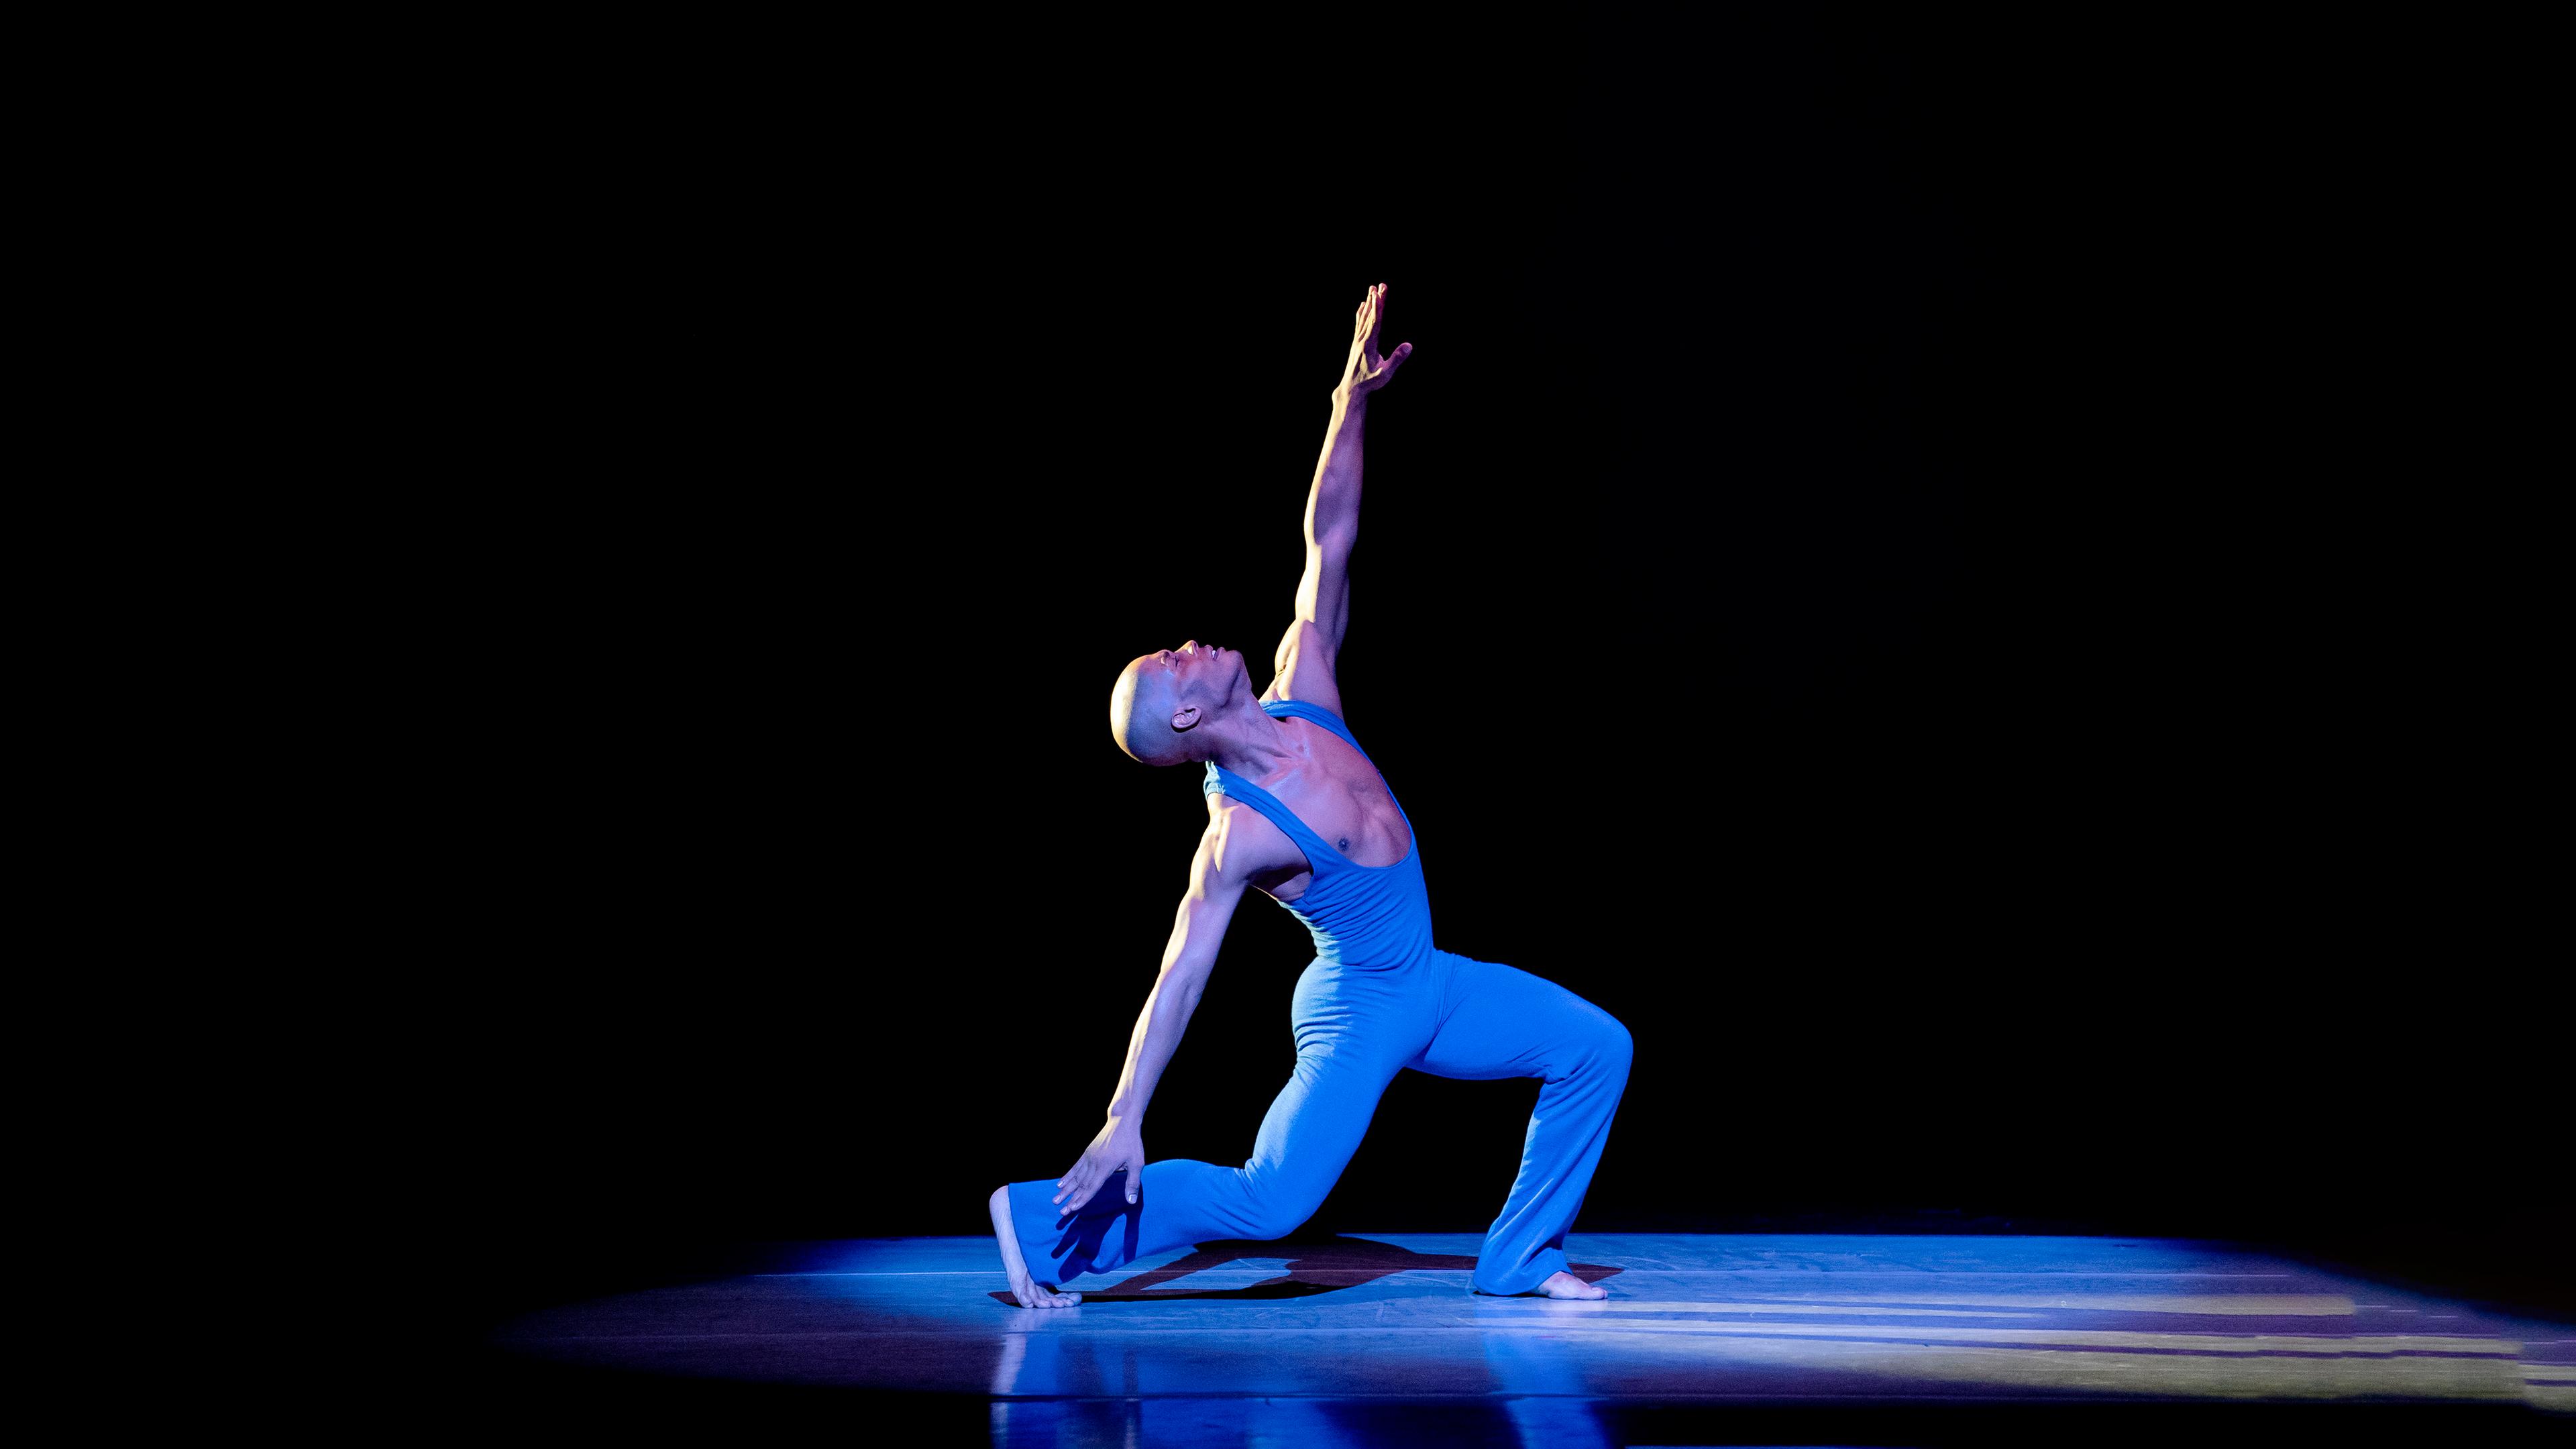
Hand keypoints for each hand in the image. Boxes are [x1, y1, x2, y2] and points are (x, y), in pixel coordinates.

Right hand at [1052, 1114, 1145, 1212]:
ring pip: (1075, 1176)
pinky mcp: (1087, 1152)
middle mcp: (1094, 1163)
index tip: (1073, 1209)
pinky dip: (1067, 1176)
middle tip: (1061, 1211)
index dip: (1082, 1199)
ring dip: (1065, 1189)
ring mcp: (1089, 1157)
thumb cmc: (1132, 1143)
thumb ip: (1132, 1182)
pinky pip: (1075, 1167)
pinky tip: (1060, 1183)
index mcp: (1105, 1167)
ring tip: (1055, 1200)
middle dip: (1070, 1199)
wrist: (1122, 1121)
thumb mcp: (1137, 1162)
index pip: (1092, 1187)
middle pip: (1080, 1184)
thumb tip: (1131, 1202)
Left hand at [1334, 282, 1411, 401]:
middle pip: (1369, 315)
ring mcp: (1357, 340)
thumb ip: (1397, 359)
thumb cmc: (1369, 382)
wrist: (1351, 388)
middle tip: (1379, 285)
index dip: (1378, 307)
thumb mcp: (1385, 373)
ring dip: (1368, 303)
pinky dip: (1362, 312)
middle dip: (1375, 300)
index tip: (1379, 293)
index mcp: (1369, 345)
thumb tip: (1409, 346)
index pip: (1375, 322)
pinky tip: (1362, 305)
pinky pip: (1359, 323)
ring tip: (1371, 289)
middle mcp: (1361, 339)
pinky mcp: (1356, 342)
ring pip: (1363, 317)